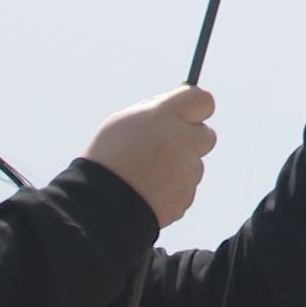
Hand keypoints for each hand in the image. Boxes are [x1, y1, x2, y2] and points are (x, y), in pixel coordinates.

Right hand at [82, 86, 216, 227]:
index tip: (188, 112)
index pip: (202, 100)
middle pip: (207, 135)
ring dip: (180, 167)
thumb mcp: (123, 121)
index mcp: (163, 117)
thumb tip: (180, 103)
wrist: (98, 206)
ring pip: (195, 165)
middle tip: (167, 145)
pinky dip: (174, 188)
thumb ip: (156, 110)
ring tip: (147, 174)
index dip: (196, 106)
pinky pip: (187, 188)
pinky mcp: (186, 197)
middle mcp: (181, 142)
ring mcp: (186, 172)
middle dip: (191, 139)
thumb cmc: (107, 158)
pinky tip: (150, 190)